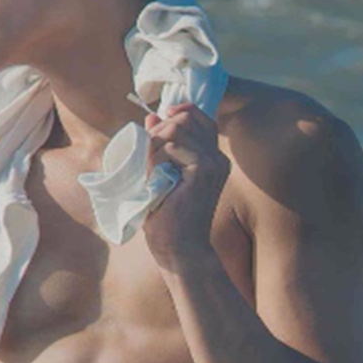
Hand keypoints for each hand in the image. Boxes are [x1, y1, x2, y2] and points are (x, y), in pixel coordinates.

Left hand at [143, 102, 230, 272]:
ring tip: (150, 172)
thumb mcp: (160, 176)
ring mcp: (212, 163)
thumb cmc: (167, 219)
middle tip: (146, 158)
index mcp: (211, 159)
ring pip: (176, 129)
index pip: (199, 117)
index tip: (157, 121)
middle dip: (158, 132)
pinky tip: (154, 178)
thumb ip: (160, 146)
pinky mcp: (203, 171)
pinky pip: (172, 146)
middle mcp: (216, 158)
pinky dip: (155, 157)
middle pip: (184, 119)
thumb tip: (151, 118)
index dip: (178, 112)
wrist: (178, 250)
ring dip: (154, 146)